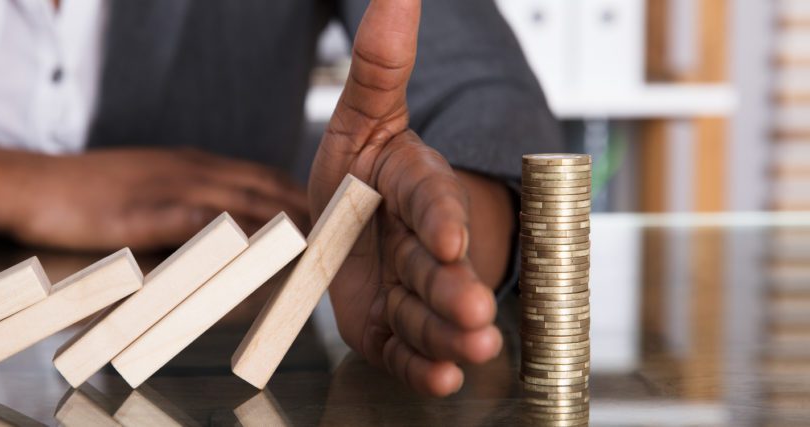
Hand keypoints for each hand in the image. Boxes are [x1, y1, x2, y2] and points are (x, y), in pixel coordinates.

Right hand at [0, 140, 308, 250]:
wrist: (27, 185)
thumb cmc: (83, 195)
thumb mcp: (143, 192)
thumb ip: (183, 209)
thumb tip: (219, 233)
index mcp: (192, 166)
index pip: (262, 179)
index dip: (299, 198)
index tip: (328, 218)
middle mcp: (190, 171)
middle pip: (266, 188)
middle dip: (307, 212)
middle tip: (340, 237)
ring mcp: (168, 187)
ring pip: (244, 202)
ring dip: (285, 224)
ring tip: (320, 247)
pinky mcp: (145, 211)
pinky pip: (202, 223)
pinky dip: (238, 237)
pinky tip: (260, 252)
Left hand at [310, 0, 506, 395]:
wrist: (363, 226)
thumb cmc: (367, 174)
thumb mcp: (364, 118)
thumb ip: (379, 66)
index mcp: (416, 185)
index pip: (430, 198)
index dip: (439, 217)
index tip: (447, 237)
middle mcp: (421, 242)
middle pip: (438, 267)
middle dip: (456, 289)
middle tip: (476, 312)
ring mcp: (408, 288)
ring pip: (428, 312)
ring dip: (448, 333)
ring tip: (469, 350)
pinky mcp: (389, 326)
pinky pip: (406, 346)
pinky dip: (422, 365)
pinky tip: (439, 379)